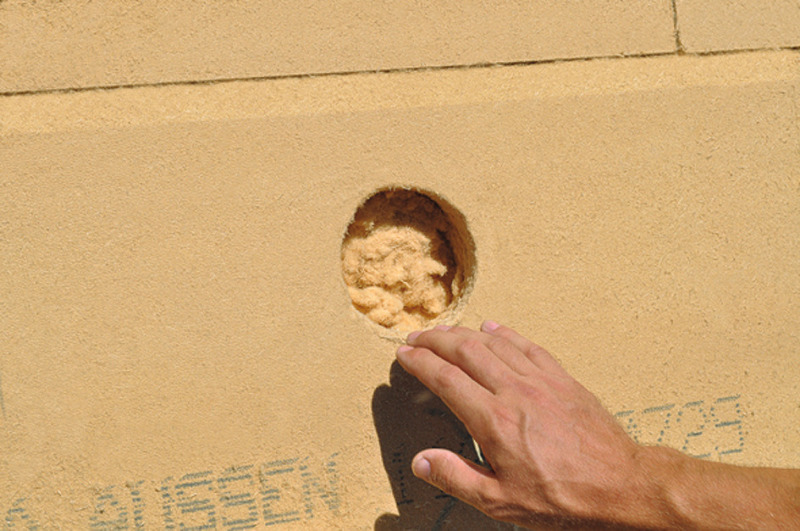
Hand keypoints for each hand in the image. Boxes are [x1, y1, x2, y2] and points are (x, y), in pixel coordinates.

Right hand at [395, 321, 653, 527]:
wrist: (622, 486)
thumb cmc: (563, 499)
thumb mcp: (502, 502)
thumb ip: (457, 478)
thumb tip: (421, 460)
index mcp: (493, 421)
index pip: (446, 379)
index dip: (420, 363)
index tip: (403, 355)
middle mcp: (514, 391)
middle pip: (465, 351)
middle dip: (435, 340)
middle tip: (415, 338)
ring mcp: (541, 381)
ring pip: (494, 343)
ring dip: (463, 333)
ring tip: (444, 331)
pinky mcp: (562, 379)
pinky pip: (527, 346)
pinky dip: (505, 333)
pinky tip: (492, 327)